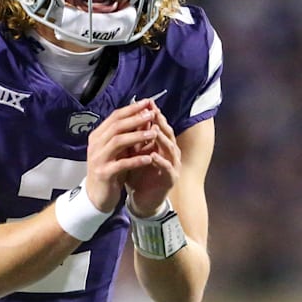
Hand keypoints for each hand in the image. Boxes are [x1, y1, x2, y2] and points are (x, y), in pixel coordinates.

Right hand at [84, 99, 158, 211]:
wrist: (97, 195)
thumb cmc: (110, 170)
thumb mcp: (119, 151)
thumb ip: (129, 135)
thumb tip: (146, 117)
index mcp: (98, 136)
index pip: (115, 117)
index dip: (132, 109)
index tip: (148, 103)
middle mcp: (95, 145)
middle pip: (116, 126)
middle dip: (135, 119)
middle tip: (152, 114)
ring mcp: (98, 159)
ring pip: (118, 142)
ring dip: (137, 136)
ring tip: (154, 134)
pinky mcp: (104, 173)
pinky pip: (121, 164)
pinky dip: (136, 160)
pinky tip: (149, 158)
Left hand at [125, 101, 178, 216]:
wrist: (142, 198)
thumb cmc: (140, 174)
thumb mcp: (135, 153)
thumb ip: (134, 138)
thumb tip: (128, 118)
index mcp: (162, 145)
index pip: (160, 126)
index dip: (154, 114)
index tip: (146, 103)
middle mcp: (171, 153)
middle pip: (168, 133)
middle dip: (160, 122)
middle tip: (152, 111)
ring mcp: (173, 165)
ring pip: (170, 148)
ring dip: (162, 138)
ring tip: (153, 129)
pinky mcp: (170, 179)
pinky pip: (167, 168)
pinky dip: (161, 161)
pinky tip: (153, 155)